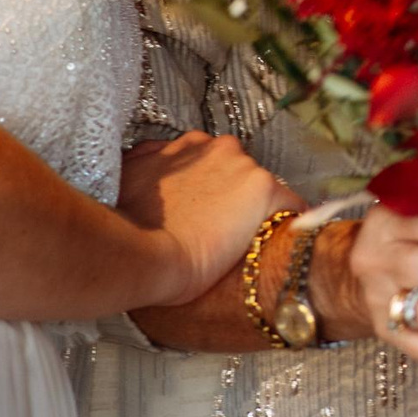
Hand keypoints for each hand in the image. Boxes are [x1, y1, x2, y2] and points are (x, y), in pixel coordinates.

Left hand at [118, 132, 295, 306]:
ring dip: (202, 178)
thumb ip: (258, 230)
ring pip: (206, 159)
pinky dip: (168, 173)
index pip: (286, 200)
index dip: (279, 220)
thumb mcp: (241, 259)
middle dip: (235, 194)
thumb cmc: (183, 269)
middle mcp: (230, 154)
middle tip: (219, 224)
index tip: (270, 231)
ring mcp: (189, 148)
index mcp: (260, 184)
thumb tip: (258, 228)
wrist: (131, 257)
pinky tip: (159, 199)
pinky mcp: (152, 149)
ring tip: (183, 210)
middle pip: (244, 173)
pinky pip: (170, 156)